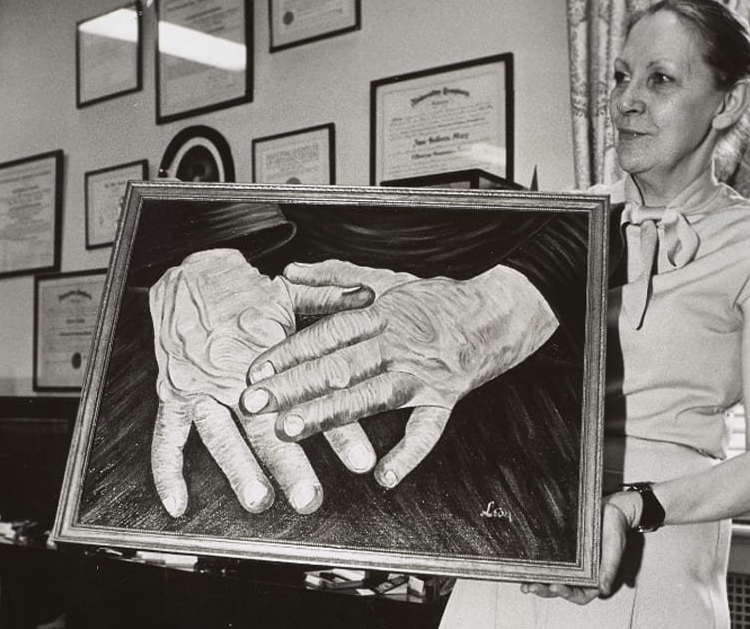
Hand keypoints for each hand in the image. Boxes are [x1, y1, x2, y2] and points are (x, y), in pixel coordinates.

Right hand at [148, 249, 376, 516]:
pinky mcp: (172, 397)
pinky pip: (165, 438)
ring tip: (260, 500)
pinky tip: (179, 505)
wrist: (188, 277)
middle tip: (311, 498)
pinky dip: (167, 473)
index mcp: (267, 353)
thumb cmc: (246, 292)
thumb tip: (371, 297)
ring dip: (238, 469)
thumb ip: (331, 299)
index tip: (363, 461)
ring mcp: (199, 389)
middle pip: (264, 425)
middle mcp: (233, 375)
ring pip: (219, 435)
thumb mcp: (291, 290)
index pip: (309, 396)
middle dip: (288, 464)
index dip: (338, 430)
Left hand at [240, 263, 557, 487]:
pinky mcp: (445, 398)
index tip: (254, 372)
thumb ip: (334, 277)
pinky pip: (427, 431)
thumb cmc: (434, 298)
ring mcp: (421, 374)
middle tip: (254, 404)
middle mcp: (396, 343)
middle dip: (293, 386)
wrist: (495, 311)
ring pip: (370, 396)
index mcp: (378, 314)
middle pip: (339, 366)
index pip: (326, 334)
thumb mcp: (385, 279)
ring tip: (291, 430)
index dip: (288, 353)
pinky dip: (408, 456)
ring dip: (329, 415)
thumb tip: (290, 272)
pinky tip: (383, 478)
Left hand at [521, 492, 637, 602]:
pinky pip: (547, 559)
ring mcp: (568, 563)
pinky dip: (536, 564)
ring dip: (537, 582)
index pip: (579, 595)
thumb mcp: (614, 548)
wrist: (610, 508)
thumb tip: (604, 590)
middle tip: (532, 586)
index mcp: (594, 579)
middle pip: (560, 588)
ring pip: (551, 577)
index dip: (567, 594)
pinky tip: (525, 566)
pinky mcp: (560, 550)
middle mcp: (579, 574)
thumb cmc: (615, 529)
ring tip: (524, 584)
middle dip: (545, 590)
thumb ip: (609, 569)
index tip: (555, 587)